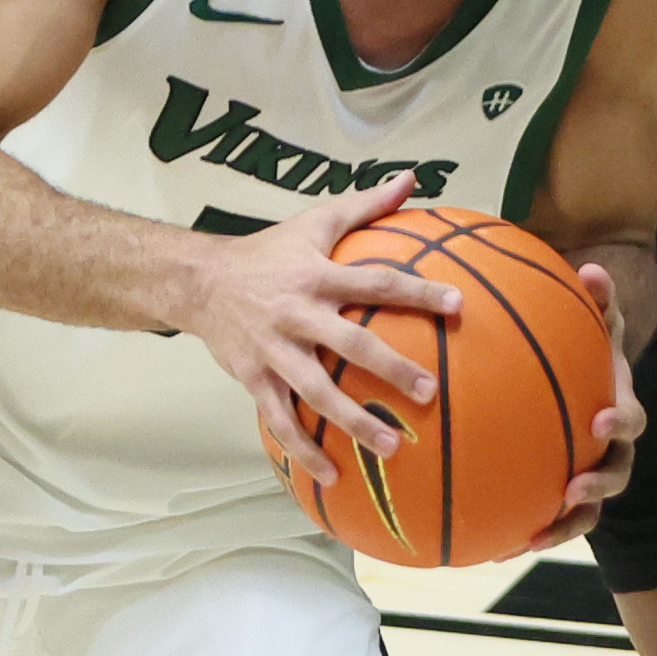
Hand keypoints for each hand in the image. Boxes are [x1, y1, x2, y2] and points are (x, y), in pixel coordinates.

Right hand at [173, 174, 459, 484]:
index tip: (458, 304)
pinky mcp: (255, 379)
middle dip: (392, 368)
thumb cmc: (268, 251)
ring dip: (354, 422)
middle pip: (351, 343)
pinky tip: (333, 476)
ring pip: (317, 392)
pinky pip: (280, 420)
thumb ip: (366, 205)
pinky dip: (304, 450)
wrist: (198, 281)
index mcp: (317, 276)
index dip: (418, 291)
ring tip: (391, 447)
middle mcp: (297, 314)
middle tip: (430, 391)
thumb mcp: (315, 221)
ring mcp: (274, 351)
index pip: (376, 282)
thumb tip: (411, 179)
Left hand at [518, 262, 643, 552]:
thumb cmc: (586, 349)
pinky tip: (494, 548)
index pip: (631, 421)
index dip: (620, 425)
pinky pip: (551, 520)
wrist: (583, 386)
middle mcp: (610, 449)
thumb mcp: (594, 323)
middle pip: (617, 475)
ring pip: (588, 512)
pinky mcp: (563, 496)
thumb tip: (592, 268)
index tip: (598, 421)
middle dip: (598, 485)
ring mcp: (589, 475)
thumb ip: (597, 301)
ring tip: (533, 538)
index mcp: (619, 409)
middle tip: (573, 487)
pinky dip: (528, 534)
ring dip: (565, 525)